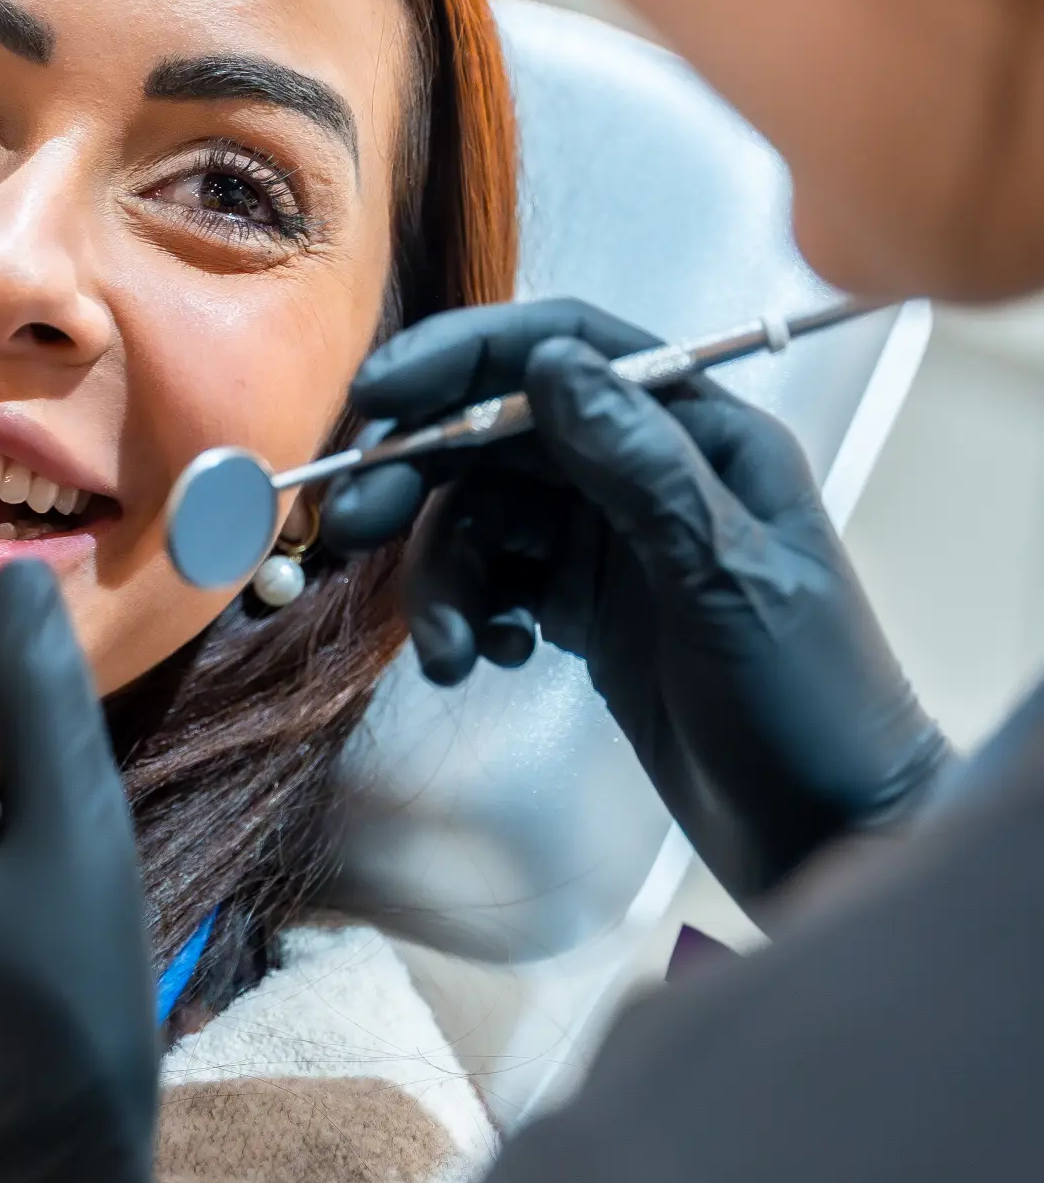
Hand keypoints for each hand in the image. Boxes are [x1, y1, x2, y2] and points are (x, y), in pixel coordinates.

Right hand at [317, 298, 947, 905]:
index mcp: (702, 437)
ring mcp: (616, 542)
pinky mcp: (588, 609)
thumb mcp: (725, 577)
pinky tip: (484, 660)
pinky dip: (470, 613)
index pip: (568, 352)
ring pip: (487, 518)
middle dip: (422, 477)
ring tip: (444, 654)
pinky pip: (496, 581)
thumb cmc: (808, 700)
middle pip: (504, 433)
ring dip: (443, 576)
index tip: (379, 396)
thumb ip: (641, 467)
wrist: (831, 829)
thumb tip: (550, 362)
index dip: (465, 357)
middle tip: (351, 528)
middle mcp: (651, 473)